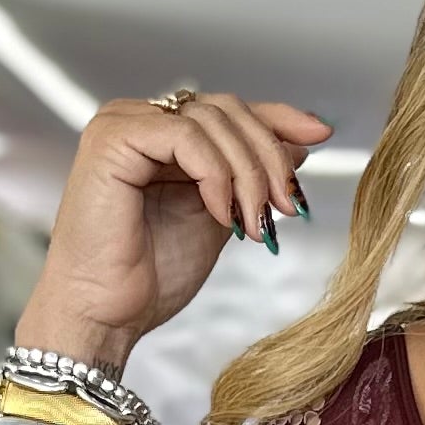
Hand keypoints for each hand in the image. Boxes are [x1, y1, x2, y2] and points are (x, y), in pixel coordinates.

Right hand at [14, 91, 333, 367]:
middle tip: (285, 207)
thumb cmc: (149, 278)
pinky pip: (186, 136)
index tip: (318, 136)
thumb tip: (297, 144)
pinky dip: (215, 174)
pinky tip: (221, 215)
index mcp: (162, 135)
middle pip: (226, 109)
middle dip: (268, 156)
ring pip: (212, 119)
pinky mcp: (113, 138)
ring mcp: (123, 124)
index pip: (229, 111)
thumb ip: (250, 179)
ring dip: (248, 174)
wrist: (106, 315)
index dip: (276, 119)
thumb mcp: (222, 217)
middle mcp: (140, 120)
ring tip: (254, 225)